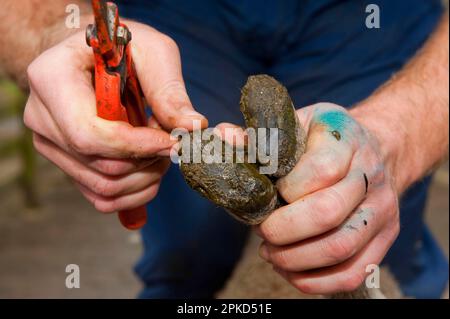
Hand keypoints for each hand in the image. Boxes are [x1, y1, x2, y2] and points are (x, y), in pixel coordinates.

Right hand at [24, 21, 206, 212]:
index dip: (138, 146)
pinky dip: (135, 191)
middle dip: (148, 161)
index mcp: (52, 79)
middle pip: (100, 165)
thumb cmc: (121, 46)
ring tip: (161, 150)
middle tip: (171, 141)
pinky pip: (101, 196)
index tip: (173, 142)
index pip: (90, 133)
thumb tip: (192, 127)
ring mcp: (50, 144)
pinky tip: (150, 167)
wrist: (92, 56)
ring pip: (103, 187)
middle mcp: (41, 116)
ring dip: (145, 177)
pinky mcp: (65, 162)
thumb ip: (169, 90)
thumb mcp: (152, 51)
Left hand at [255, 103, 399, 293]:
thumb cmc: (324, 140)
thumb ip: (258, 135)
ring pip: (339, 248)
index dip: (286, 190)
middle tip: (262, 231)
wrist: (378, 149)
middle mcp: (370, 175)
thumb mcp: (296, 124)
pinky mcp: (385, 239)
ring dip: (294, 259)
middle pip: (328, 213)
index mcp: (346, 139)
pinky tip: (290, 269)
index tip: (269, 194)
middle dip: (283, 230)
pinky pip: (353, 274)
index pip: (320, 171)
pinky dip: (315, 281)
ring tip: (270, 253)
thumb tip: (223, 138)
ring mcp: (382, 210)